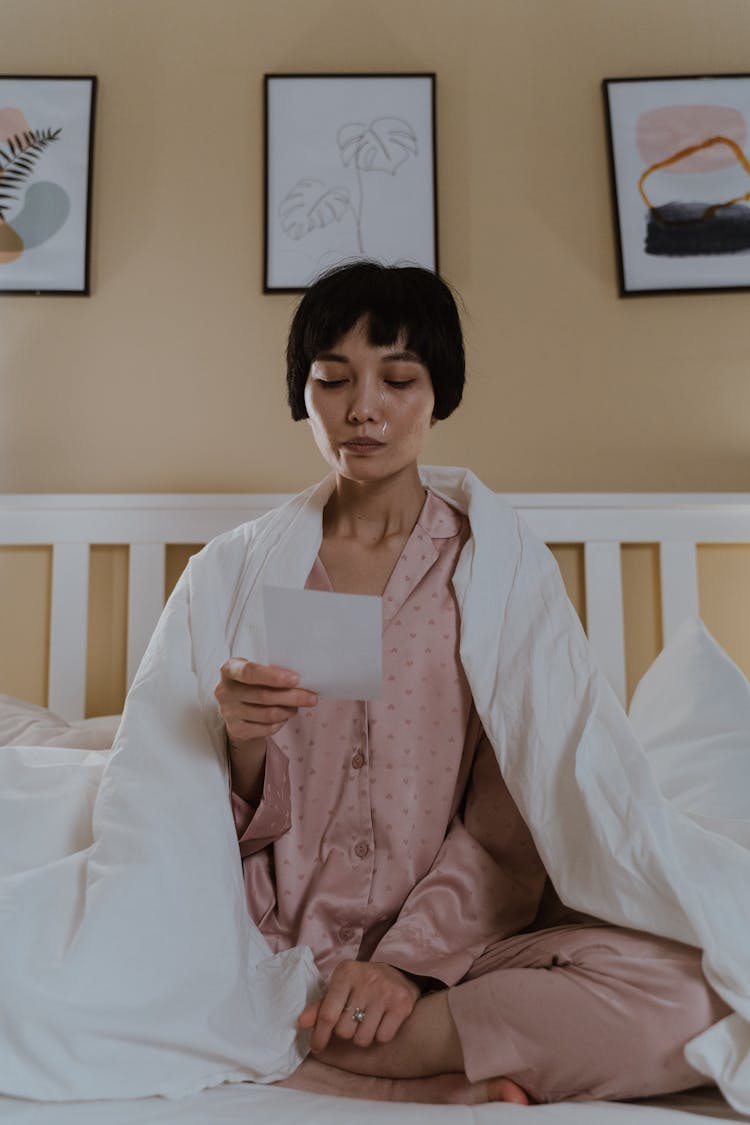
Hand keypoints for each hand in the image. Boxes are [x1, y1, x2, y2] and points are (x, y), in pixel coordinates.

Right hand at [215, 659, 317, 746]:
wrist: (236, 709)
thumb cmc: (252, 684)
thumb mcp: (256, 672)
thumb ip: (271, 672)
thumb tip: (301, 681)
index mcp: (229, 669)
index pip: (250, 672)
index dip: (274, 677)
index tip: (296, 679)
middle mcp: (224, 691)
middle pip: (264, 696)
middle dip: (292, 697)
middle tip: (312, 698)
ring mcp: (228, 712)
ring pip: (268, 714)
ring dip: (289, 711)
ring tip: (297, 706)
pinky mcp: (235, 729)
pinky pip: (267, 728)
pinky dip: (281, 722)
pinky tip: (285, 716)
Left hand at [297, 961, 419, 1051]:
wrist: (400, 973)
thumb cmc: (363, 984)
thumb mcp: (341, 987)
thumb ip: (321, 1005)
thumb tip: (301, 1023)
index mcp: (346, 972)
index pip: (327, 1013)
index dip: (320, 1035)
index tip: (317, 1047)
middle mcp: (366, 980)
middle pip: (344, 1030)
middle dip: (346, 1032)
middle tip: (353, 1020)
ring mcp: (385, 991)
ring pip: (362, 1038)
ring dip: (362, 1037)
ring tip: (367, 1021)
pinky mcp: (402, 1004)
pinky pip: (383, 1037)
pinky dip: (380, 1036)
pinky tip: (382, 1022)